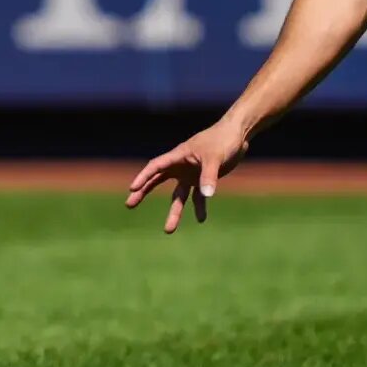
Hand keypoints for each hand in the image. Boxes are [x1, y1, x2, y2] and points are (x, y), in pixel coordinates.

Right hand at [125, 120, 249, 232]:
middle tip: (129, 204)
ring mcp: (191, 173)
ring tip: (168, 231)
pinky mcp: (203, 178)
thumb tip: (206, 195)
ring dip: (174, 211)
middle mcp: (181, 165)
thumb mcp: (215, 157)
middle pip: (157, 180)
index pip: (156, 167)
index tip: (132, 188)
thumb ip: (209, 176)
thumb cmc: (223, 140)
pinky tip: (201, 219)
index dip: (143, 177)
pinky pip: (197, 196)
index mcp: (179, 156)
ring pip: (178, 195)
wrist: (237, 135)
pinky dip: (198, 206)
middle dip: (143, 192)